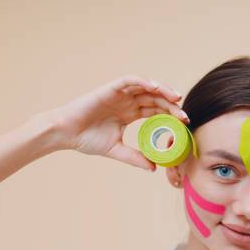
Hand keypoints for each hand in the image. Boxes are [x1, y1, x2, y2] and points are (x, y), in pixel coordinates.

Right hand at [47, 75, 188, 170]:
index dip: (170, 115)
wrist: (65, 133)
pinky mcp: (110, 88)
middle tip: (184, 115)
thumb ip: (135, 158)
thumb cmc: (86, 140)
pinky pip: (129, 80)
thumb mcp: (116, 150)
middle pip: (155, 99)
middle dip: (171, 105)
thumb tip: (153, 168)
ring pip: (146, 86)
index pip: (155, 111)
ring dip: (162, 90)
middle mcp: (127, 102)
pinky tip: (154, 87)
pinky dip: (142, 81)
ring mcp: (119, 94)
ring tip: (176, 98)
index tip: (184, 123)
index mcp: (130, 114)